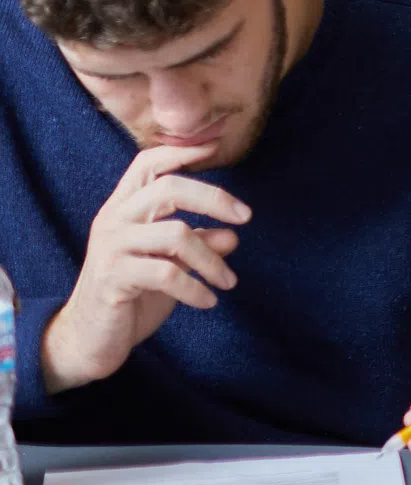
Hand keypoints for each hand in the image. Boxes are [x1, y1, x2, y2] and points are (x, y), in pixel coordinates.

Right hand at [38, 143, 248, 393]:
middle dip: (215, 198)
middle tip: (246, 217)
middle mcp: (114, 220)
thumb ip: (197, 244)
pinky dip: (196, 288)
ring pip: (176, 234)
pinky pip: (168, 274)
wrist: (88, 339)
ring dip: (212, 260)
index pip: (147, 164)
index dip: (181, 152)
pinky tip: (209, 301)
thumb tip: (233, 234)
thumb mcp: (170, 264)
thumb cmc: (132, 294)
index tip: (216, 146)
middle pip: (169, 188)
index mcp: (124, 208)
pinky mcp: (113, 277)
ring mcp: (111, 247)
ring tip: (229, 281)